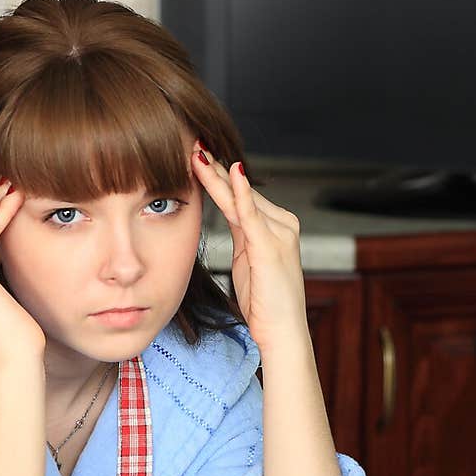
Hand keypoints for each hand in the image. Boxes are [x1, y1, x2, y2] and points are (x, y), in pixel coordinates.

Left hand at [191, 145, 308, 359]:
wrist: (282, 331)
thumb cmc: (265, 304)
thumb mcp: (248, 263)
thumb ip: (242, 237)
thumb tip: (228, 216)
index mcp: (276, 227)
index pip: (241, 197)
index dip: (217, 177)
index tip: (197, 159)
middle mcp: (281, 224)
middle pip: (240, 192)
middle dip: (215, 168)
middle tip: (193, 144)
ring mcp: (278, 233)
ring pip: (240, 198)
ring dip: (216, 175)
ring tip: (196, 154)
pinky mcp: (270, 245)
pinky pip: (251, 213)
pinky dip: (240, 191)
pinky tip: (231, 171)